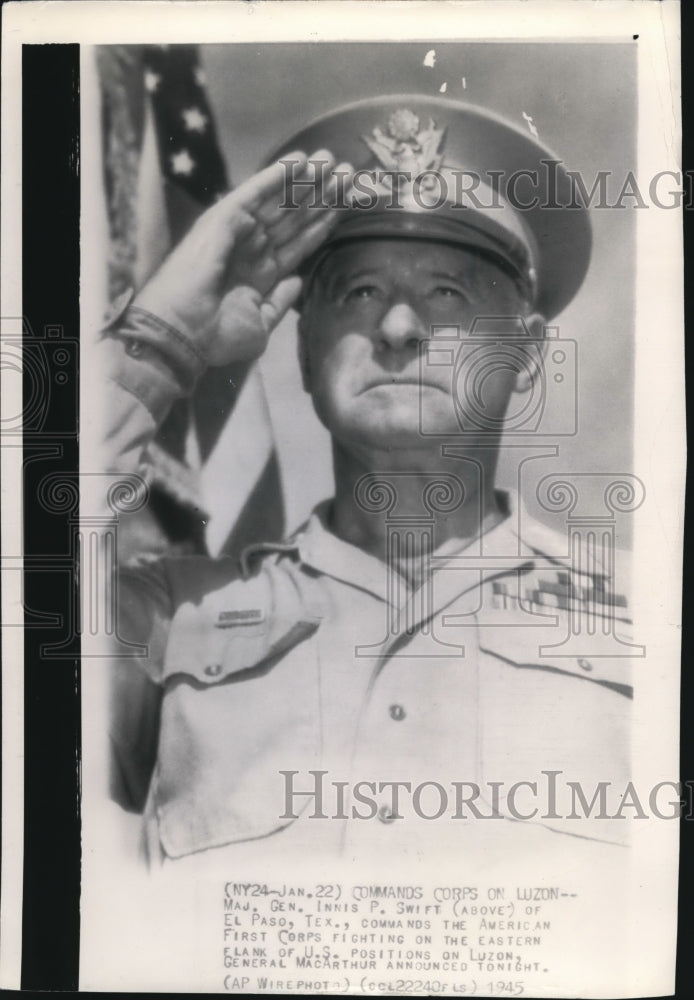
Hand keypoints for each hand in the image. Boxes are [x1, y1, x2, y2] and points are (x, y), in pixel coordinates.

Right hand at [132, 150, 351, 365]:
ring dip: (306, 180)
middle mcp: (252, 248)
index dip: (324, 223)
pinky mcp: (225, 219)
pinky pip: (255, 192)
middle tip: (348, 173)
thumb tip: (298, 280)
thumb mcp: (261, 324)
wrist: (185, 333)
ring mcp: (238, 232)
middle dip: (321, 195)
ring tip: (332, 160)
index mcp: (261, 273)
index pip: (300, 242)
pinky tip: (301, 160)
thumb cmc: (217, 336)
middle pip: (295, 217)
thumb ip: (281, 301)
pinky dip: (277, 175)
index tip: (348, 205)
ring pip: (280, 200)